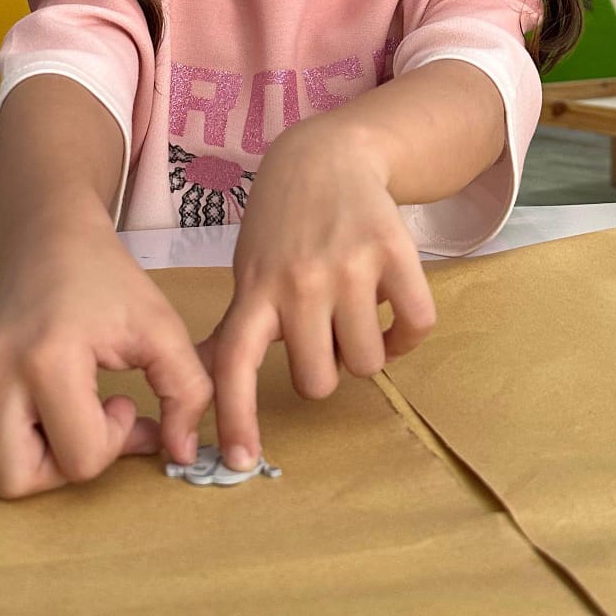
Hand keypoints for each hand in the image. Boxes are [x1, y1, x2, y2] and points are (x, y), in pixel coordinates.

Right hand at [0, 221, 212, 498]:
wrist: (50, 237)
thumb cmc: (108, 279)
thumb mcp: (162, 330)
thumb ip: (188, 394)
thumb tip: (182, 456)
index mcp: (46, 361)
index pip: (80, 459)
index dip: (116, 442)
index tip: (127, 401)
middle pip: (18, 481)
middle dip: (68, 467)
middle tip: (95, 425)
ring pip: (3, 465)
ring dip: (49, 453)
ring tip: (79, 408)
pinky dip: (30, 431)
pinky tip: (56, 394)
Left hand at [201, 113, 436, 470]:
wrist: (326, 155)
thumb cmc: (281, 226)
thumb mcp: (247, 271)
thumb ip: (235, 328)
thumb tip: (200, 385)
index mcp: (254, 291)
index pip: (235, 364)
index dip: (236, 417)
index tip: (241, 461)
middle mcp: (298, 282)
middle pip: (318, 381)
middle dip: (324, 370)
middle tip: (323, 335)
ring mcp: (348, 266)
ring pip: (368, 363)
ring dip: (365, 351)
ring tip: (354, 316)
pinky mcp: (395, 251)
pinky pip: (414, 326)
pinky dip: (407, 333)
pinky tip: (391, 311)